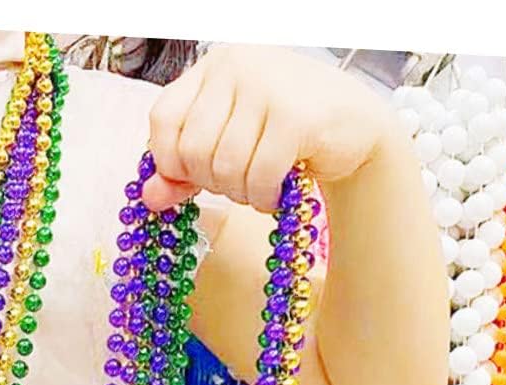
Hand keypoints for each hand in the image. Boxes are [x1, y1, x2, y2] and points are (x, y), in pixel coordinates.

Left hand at [144, 45, 400, 212]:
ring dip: (240, 194)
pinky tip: (276, 193)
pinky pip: (257, 176)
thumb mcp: (227, 145)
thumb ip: (183, 170)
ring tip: (260, 186)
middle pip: (192, 150)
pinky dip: (263, 197)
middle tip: (239, 182)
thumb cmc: (285, 136)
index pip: (163, 120)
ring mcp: (267, 86)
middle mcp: (237, 66)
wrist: (357, 129)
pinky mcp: (295, 116)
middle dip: (212, 183)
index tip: (192, 178)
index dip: (169, 162)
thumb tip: (149, 198)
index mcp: (214, 67)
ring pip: (223, 167)